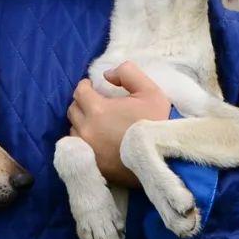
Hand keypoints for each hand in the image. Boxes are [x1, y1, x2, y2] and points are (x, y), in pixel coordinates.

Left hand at [67, 62, 170, 186]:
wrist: (165, 158)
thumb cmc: (158, 122)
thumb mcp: (149, 90)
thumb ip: (127, 73)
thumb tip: (107, 75)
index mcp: (98, 110)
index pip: (80, 92)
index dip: (86, 86)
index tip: (93, 86)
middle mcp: (87, 130)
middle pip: (73, 110)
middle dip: (82, 103)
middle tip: (95, 103)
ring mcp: (88, 149)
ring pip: (74, 130)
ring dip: (82, 123)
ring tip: (97, 122)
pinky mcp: (92, 165)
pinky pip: (79, 149)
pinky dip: (84, 141)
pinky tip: (97, 140)